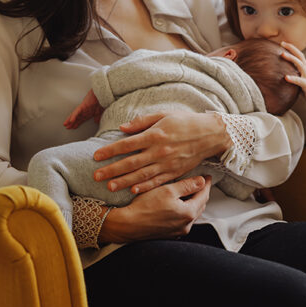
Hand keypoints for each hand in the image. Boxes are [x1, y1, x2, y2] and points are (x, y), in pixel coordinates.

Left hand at [64, 89, 102, 129]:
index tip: (73, 127)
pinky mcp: (82, 106)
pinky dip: (74, 116)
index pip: (81, 119)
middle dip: (72, 123)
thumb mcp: (99, 111)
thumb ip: (97, 117)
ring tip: (65, 124)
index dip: (77, 124)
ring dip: (70, 120)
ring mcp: (82, 108)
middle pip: (76, 118)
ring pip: (75, 115)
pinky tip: (70, 121)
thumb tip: (96, 121)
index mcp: (88, 112)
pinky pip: (77, 112)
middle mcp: (84, 111)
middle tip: (67, 127)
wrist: (101, 95)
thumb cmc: (100, 101)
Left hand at [92, 111, 227, 194]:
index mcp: (155, 135)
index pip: (127, 144)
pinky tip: (133, 191)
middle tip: (96, 176)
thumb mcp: (163, 115)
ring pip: (142, 175)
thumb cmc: (185, 121)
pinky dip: (145, 187)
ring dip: (124, 182)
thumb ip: (142, 122)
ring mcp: (167, 164)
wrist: (210, 134)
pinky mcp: (175, 172)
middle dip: (112, 170)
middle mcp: (159, 151)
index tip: (96, 156)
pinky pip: (157, 181)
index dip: (110, 151)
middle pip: (131, 163)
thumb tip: (122, 128)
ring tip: (109, 187)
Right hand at [99, 176, 212, 241]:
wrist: (127, 224)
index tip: (207, 176)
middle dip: (200, 193)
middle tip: (200, 182)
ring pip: (190, 214)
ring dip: (191, 202)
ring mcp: (177, 232)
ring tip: (188, 192)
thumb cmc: (145, 207)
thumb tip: (202, 181)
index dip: (206, 184)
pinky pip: (180, 220)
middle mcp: (186, 225)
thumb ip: (187, 186)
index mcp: (188, 213)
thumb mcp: (168, 190)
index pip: (203, 195)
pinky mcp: (168, 234)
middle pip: (198, 206)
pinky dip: (182, 211)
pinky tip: (176, 204)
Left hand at [280, 42, 305, 113]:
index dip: (292, 48)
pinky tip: (285, 77)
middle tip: (282, 43)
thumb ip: (295, 76)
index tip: (282, 43)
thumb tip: (282, 75)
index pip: (299, 55)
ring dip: (291, 58)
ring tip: (282, 54)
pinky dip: (293, 78)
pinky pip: (300, 81)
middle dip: (291, 48)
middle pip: (300, 56)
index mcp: (305, 69)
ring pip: (300, 65)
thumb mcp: (302, 81)